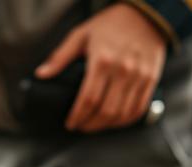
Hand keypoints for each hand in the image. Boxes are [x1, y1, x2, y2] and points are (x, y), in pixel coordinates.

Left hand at [36, 3, 166, 132]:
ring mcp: (139, 76)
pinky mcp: (151, 79)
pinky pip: (139, 108)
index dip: (77, 116)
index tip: (70, 124)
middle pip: (105, 110)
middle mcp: (123, 70)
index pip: (88, 99)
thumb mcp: (81, 35)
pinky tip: (114, 122)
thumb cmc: (109, 25)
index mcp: (102, 61)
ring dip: (106, 126)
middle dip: (90, 125)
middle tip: (81, 127)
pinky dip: (125, 121)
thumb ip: (60, 57)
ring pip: (122, 113)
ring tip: (94, 126)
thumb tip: (41, 74)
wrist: (145, 14)